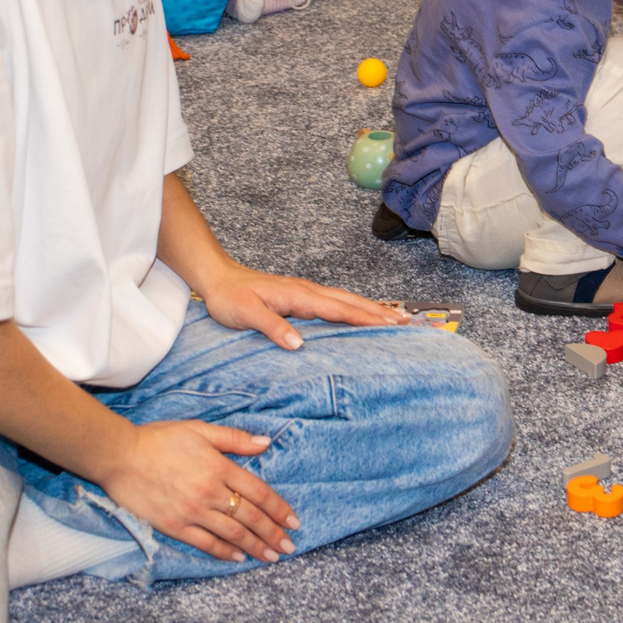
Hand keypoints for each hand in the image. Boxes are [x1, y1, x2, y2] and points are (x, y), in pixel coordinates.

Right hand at [95, 418, 296, 563]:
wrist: (120, 456)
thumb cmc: (159, 439)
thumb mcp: (199, 430)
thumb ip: (234, 439)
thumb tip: (266, 443)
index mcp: (219, 467)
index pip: (259, 492)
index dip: (279, 509)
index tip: (294, 521)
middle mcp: (210, 492)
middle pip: (250, 517)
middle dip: (273, 533)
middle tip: (289, 546)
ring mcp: (192, 511)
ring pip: (232, 533)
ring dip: (255, 546)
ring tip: (272, 556)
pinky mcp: (174, 526)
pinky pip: (205, 543)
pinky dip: (223, 552)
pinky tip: (238, 558)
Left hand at [199, 264, 402, 350]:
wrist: (217, 277)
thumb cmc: (229, 297)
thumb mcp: (245, 314)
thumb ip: (272, 327)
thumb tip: (298, 345)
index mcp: (298, 295)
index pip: (338, 309)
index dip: (364, 318)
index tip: (389, 325)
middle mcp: (307, 291)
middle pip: (349, 302)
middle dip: (377, 311)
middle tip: (405, 322)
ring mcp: (305, 292)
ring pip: (344, 300)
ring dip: (369, 308)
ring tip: (393, 318)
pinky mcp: (300, 296)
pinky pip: (334, 302)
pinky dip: (353, 308)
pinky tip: (359, 315)